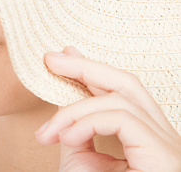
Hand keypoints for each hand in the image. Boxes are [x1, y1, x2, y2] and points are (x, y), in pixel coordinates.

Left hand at [35, 46, 180, 171]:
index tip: (62, 55)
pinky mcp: (163, 153)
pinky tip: (66, 137)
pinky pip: (121, 118)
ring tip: (49, 131)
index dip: (90, 70)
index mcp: (143, 136)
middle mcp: (160, 136)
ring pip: (121, 97)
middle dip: (85, 66)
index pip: (119, 92)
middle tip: (51, 57)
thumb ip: (76, 131)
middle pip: (127, 84)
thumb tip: (65, 105)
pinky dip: (86, 122)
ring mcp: (165, 144)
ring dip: (75, 108)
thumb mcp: (81, 160)